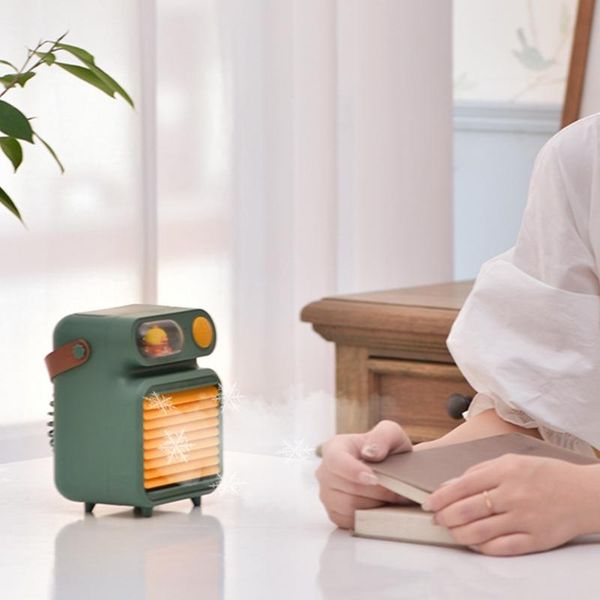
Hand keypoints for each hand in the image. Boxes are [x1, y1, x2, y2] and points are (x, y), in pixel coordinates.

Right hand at [315, 420, 412, 528]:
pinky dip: (369, 517)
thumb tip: (370, 453)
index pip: (336, 460)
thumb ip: (383, 437)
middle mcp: (325, 472)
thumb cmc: (386, 450)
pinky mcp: (334, 513)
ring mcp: (327, 494)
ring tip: (392, 498)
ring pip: (349, 507)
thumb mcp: (391, 434)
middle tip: (399, 490)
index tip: (374, 478)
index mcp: (334, 448)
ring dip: (376, 505)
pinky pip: (349, 522)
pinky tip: (381, 507)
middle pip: (347, 488)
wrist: (389, 469)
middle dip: (377, 491)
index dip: (353, 471)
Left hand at [425, 453, 595, 555]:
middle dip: (445, 517)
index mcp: (505, 471)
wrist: (584, 494)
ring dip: (458, 534)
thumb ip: (479, 472)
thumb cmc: (544, 474)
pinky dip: (482, 548)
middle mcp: (513, 495)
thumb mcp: (511, 461)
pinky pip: (501, 548)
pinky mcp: (536, 540)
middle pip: (468, 510)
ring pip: (480, 532)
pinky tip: (473, 543)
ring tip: (451, 531)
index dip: (441, 496)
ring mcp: (525, 519)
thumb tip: (450, 485)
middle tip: (437, 519)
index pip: (462, 485)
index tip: (429, 503)